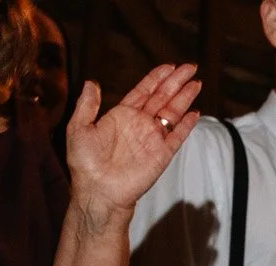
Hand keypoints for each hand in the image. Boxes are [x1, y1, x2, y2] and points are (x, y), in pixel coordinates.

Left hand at [64, 63, 201, 219]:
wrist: (98, 190)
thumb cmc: (85, 163)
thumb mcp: (79, 127)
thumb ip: (87, 105)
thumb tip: (93, 82)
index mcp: (122, 115)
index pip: (144, 91)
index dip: (157, 78)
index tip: (169, 66)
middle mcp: (140, 124)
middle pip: (163, 97)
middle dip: (176, 82)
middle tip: (190, 67)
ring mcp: (152, 139)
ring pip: (173, 113)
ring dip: (185, 97)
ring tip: (196, 83)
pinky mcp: (162, 154)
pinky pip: (177, 136)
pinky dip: (187, 125)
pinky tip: (195, 113)